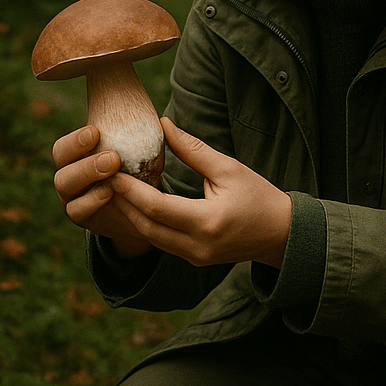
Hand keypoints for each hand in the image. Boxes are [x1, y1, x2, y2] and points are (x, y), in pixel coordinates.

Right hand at [52, 125, 152, 257]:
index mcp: (78, 153)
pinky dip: (91, 200)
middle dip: (81, 152)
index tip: (96, 132)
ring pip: (64, 183)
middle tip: (111, 155)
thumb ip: (142, 136)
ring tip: (112, 168)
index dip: (76, 139)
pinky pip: (77, 209)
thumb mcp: (141, 154)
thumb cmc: (140, 173)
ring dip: (87, 173)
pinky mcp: (80, 216)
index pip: (66, 144)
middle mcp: (69, 172)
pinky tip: (108, 192)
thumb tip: (165, 120)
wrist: (142, 213)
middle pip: (61, 159)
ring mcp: (71, 196)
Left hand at [108, 117, 292, 267]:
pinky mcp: (194, 260)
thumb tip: (164, 125)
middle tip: (104, 178)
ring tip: (115, 190)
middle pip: (145, 226)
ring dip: (131, 215)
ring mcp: (195, 257)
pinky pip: (162, 243)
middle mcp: (197, 245)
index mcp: (207, 221)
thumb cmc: (259, 196)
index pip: (156, 207)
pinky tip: (137, 206)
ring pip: (150, 238)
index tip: (112, 169)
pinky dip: (146, 224)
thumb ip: (193, 149)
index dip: (130, 189)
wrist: (281, 233)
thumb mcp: (229, 168)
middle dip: (122, 203)